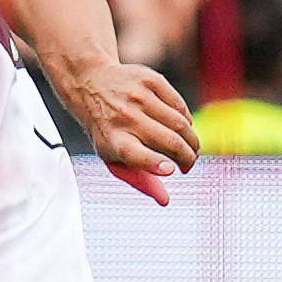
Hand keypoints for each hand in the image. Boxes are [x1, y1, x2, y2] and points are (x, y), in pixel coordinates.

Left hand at [59, 58, 198, 204]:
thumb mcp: (113, 156)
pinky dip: (186, 119)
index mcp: (114, 141)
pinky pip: (180, 105)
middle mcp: (126, 118)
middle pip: (170, 141)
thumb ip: (139, 179)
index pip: (138, 156)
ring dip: (192, 140)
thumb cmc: (106, 129)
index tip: (173, 170)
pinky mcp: (150, 80)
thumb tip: (166, 201)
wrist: (90, 85)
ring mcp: (138, 97)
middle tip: (188, 164)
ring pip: (181, 123)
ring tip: (189, 148)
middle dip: (188, 157)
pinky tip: (181, 127)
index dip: (157, 164)